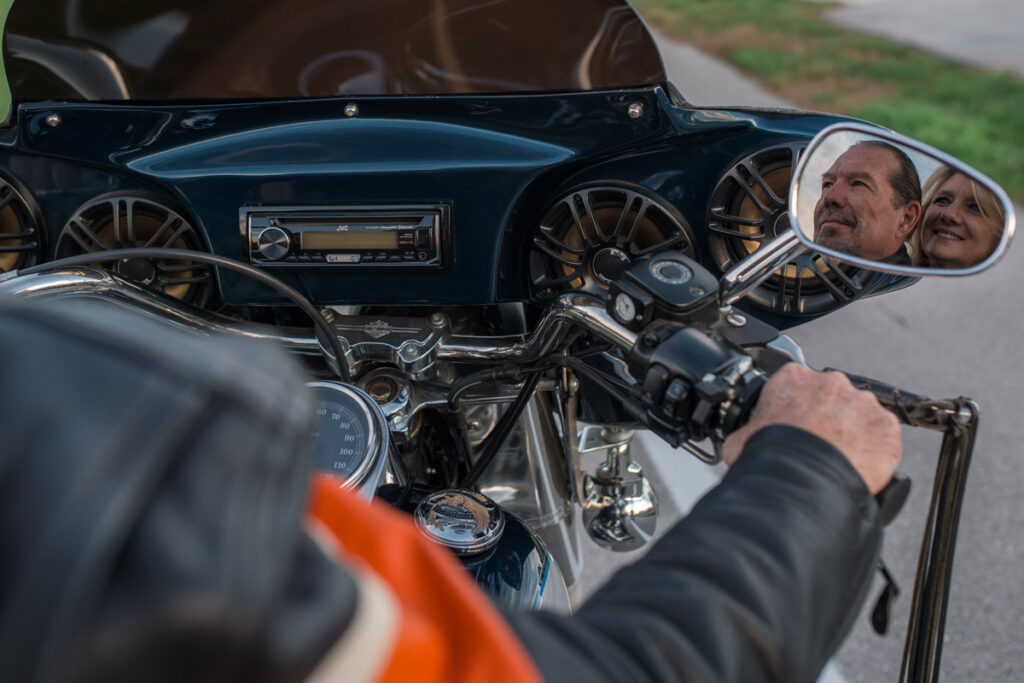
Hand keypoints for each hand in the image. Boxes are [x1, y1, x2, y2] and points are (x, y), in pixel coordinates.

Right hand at [721, 363, 900, 494]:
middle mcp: (831, 383)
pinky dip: (875, 451)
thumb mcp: (740, 441)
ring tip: (839, 461)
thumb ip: (745, 432)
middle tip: (818, 447)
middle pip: (832, 398)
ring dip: (852, 434)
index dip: (796, 409)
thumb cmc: (772, 459)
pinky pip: (882, 436)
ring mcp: (862, 402)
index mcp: (792, 379)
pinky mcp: (886, 426)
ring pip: (859, 416)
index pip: (797, 386)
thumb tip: (740, 443)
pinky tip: (859, 467)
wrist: (803, 483)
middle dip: (827, 419)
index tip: (796, 427)